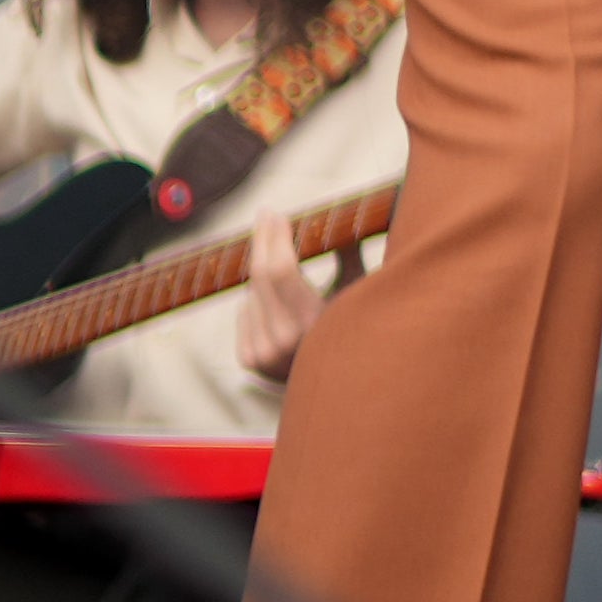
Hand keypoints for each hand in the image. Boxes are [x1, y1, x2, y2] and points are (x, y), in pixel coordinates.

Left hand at [234, 208, 370, 383]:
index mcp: (313, 321)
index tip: (275, 214)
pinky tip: (277, 307)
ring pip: (251, 293)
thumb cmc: (354, 332)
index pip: (281, 270)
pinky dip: (258, 302)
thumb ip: (350, 259)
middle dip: (262, 241)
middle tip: (266, 217)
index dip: (275, 238)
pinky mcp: (248, 360)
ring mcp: (262, 352)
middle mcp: (283, 340)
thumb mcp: (357, 295)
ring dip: (265, 276)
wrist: (336, 387)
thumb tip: (346, 221)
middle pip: (259, 276)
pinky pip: (245, 313)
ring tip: (288, 276)